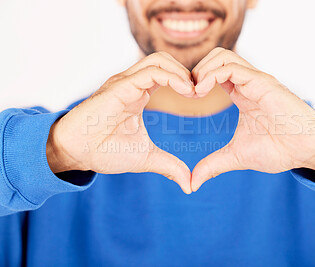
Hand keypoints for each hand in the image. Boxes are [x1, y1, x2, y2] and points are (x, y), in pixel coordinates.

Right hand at [46, 52, 194, 193]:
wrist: (76, 153)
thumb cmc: (105, 151)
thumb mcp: (146, 158)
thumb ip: (169, 166)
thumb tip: (189, 185)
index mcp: (138, 94)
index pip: (166, 74)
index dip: (186, 81)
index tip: (200, 97)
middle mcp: (132, 83)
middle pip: (165, 60)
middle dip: (186, 72)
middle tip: (200, 91)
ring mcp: (125, 82)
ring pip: (158, 60)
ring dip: (181, 72)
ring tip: (194, 91)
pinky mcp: (119, 86)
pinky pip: (150, 72)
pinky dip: (171, 77)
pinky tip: (185, 91)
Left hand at [191, 48, 314, 191]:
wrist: (307, 151)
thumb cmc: (279, 149)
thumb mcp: (237, 157)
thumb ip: (213, 165)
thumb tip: (192, 183)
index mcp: (241, 94)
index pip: (214, 72)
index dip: (196, 81)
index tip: (188, 99)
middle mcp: (248, 83)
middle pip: (216, 56)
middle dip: (196, 70)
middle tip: (189, 93)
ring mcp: (256, 81)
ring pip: (223, 55)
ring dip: (202, 70)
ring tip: (195, 92)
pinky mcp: (263, 83)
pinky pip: (232, 67)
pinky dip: (211, 74)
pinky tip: (202, 91)